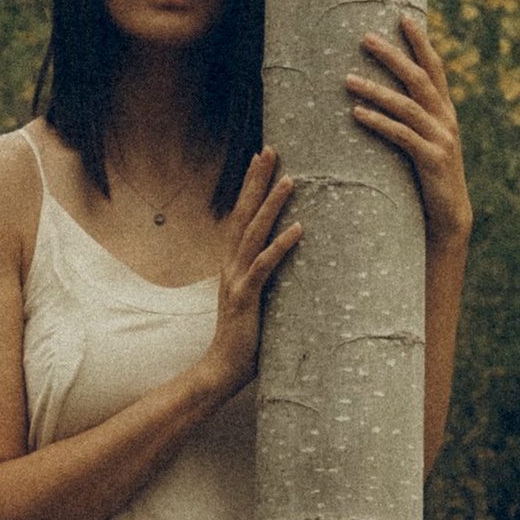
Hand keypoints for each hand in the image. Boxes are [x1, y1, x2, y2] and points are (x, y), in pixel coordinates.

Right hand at [205, 150, 300, 396]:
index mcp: (233, 263)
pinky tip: (298, 229)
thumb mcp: (257, 299)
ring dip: (272, 205)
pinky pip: (265, 266)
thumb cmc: (244, 337)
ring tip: (290, 179)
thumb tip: (287, 261)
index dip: (251, 186)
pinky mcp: (247, 298)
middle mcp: (232, 265)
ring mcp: (237, 280)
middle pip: (245, 214)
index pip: (242, 216)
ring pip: (254, 234)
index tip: (261, 158)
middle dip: (257, 181)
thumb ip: (267, 278)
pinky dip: (281, 246)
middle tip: (270, 150)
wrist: (222, 369)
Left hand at [348, 14, 471, 247]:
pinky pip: (401, 135)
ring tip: (348, 79)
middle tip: (365, 38)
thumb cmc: (430, 178)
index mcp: (445, 111)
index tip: (403, 17)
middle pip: (418, 78)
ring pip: (406, 105)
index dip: (420, 42)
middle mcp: (446, 120)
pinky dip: (379, 122)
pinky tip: (357, 113)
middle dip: (392, 55)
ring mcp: (441, 139)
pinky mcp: (431, 160)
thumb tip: (385, 96)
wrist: (450, 217)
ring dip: (376, 90)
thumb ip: (413, 119)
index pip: (434, 68)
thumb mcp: (426, 142)